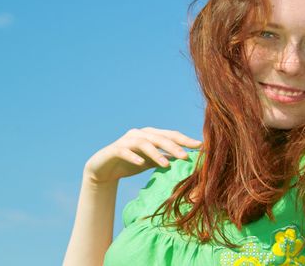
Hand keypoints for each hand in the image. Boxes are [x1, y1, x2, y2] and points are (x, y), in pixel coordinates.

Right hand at [83, 127, 201, 183]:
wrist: (104, 169)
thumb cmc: (131, 163)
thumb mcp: (151, 161)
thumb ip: (165, 158)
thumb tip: (187, 160)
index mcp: (150, 135)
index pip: (170, 135)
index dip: (185, 140)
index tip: (200, 147)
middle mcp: (139, 134)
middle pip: (159, 137)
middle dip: (174, 146)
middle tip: (186, 157)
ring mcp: (126, 140)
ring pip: (144, 143)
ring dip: (156, 153)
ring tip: (166, 164)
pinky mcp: (115, 149)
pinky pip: (125, 151)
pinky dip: (133, 156)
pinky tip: (141, 163)